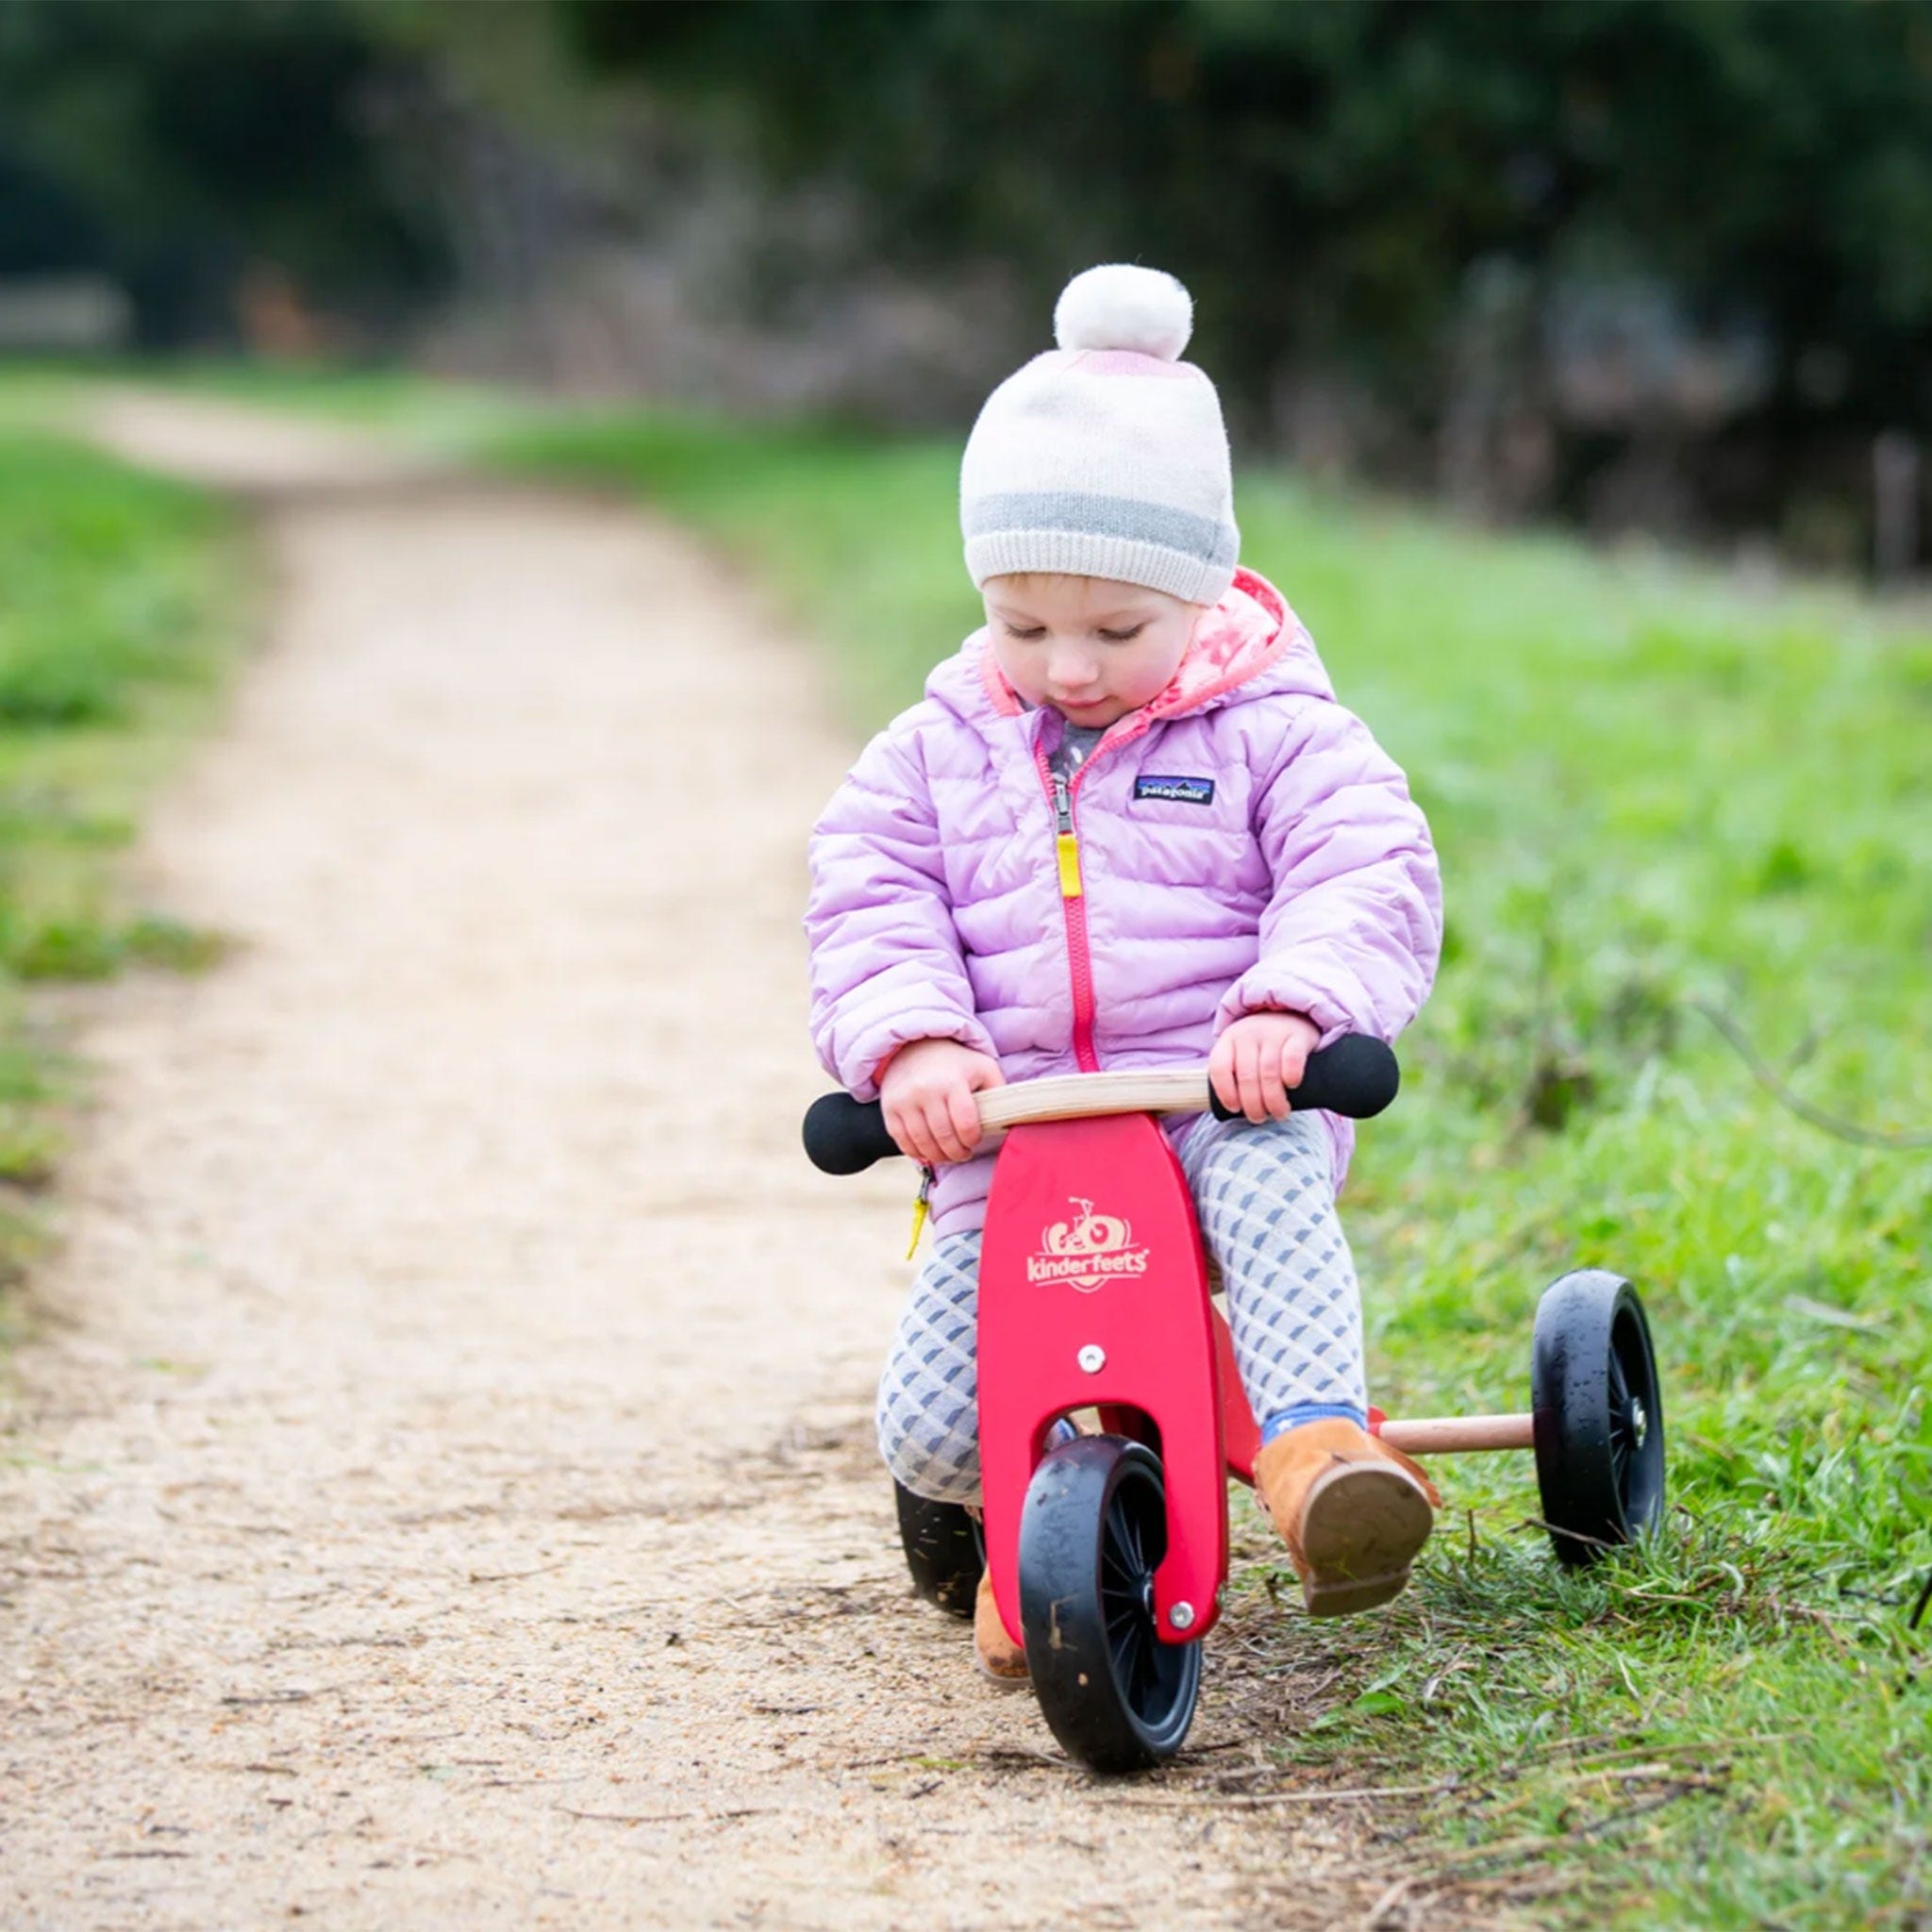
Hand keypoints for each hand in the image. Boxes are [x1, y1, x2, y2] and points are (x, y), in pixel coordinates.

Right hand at [879, 1038, 1004, 1164]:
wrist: (915, 1046)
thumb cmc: (956, 1062)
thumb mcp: (984, 1068)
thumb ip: (998, 1091)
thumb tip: (1009, 1119)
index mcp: (952, 1082)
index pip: (965, 1124)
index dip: (973, 1139)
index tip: (975, 1139)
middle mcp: (925, 1091)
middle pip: (944, 1138)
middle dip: (958, 1152)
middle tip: (964, 1152)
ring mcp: (904, 1101)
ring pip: (923, 1144)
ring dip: (939, 1156)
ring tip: (949, 1153)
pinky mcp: (889, 1110)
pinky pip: (903, 1143)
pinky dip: (918, 1152)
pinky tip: (929, 1150)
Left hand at [1209, 1011, 1321, 1123]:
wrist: (1292, 1014)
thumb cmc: (1262, 1044)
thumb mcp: (1240, 1051)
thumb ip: (1232, 1072)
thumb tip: (1229, 1111)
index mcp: (1228, 1040)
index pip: (1219, 1068)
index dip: (1225, 1093)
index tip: (1235, 1109)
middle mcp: (1248, 1034)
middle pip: (1246, 1076)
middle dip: (1253, 1105)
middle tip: (1260, 1118)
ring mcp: (1272, 1033)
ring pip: (1268, 1072)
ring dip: (1273, 1099)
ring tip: (1279, 1113)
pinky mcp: (1296, 1035)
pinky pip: (1292, 1058)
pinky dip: (1291, 1075)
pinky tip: (1292, 1086)